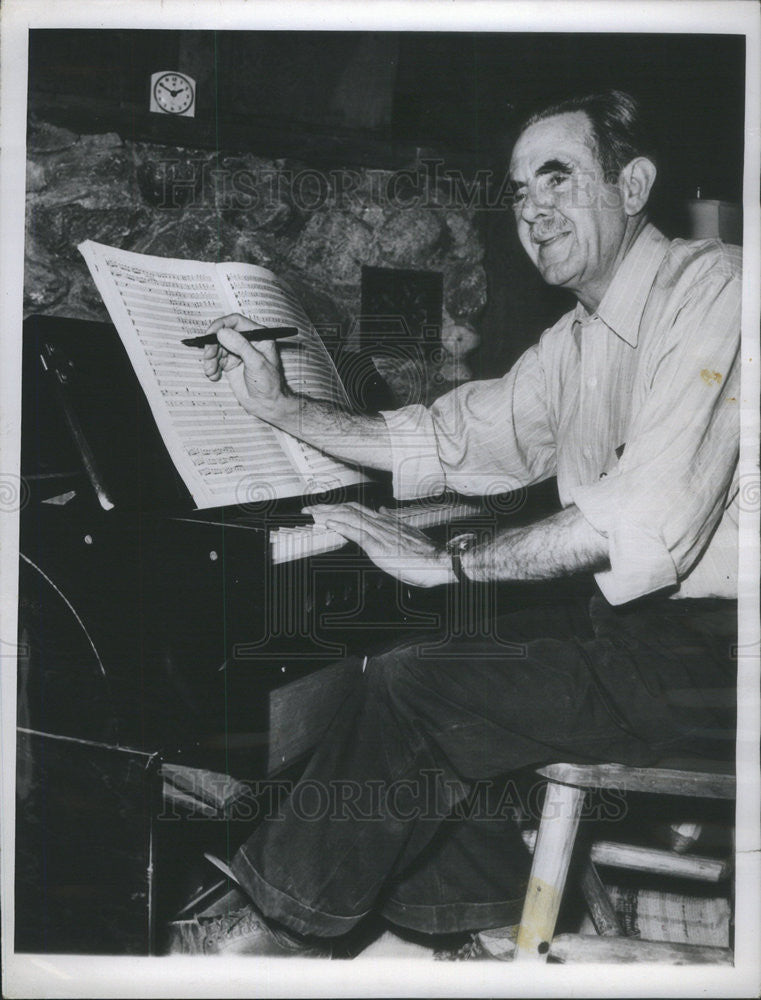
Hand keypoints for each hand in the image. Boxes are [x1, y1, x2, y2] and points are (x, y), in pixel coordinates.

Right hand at [202, 313, 292, 420]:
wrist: (268, 405)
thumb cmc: (269, 384)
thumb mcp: (257, 363)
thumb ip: (240, 346)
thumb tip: (222, 332)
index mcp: (258, 336)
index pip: (235, 321)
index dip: (220, 325)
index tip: (209, 335)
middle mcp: (247, 341)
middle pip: (222, 334)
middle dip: (212, 345)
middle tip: (208, 358)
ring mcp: (238, 353)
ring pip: (216, 348)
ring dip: (210, 359)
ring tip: (210, 371)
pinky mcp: (231, 364)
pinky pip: (215, 360)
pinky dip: (211, 367)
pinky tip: (214, 376)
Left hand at [307, 502, 455, 587]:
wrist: (442, 561)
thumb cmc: (428, 556)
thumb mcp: (408, 536)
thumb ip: (393, 525)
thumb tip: (382, 512)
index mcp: (388, 523)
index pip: (358, 510)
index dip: (339, 507)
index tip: (324, 508)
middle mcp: (382, 524)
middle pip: (350, 509)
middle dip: (328, 507)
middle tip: (310, 508)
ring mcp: (380, 534)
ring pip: (349, 517)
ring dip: (328, 514)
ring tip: (313, 513)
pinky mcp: (380, 546)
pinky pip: (357, 532)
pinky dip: (341, 526)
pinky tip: (330, 523)